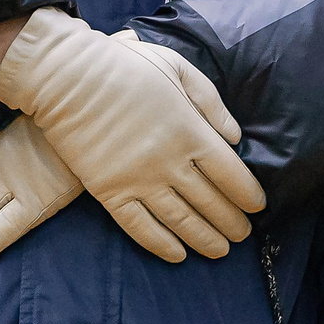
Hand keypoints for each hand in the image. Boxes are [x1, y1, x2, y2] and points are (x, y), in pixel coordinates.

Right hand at [0, 9, 264, 261]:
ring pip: (180, 221)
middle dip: (231, 222)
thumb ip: (211, 103)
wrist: (67, 78)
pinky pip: (140, 228)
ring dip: (204, 239)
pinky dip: (161, 245)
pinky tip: (178, 255)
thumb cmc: (126, 67)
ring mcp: (138, 180)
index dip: (247, 195)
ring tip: (220, 251)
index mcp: (190, 131)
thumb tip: (235, 138)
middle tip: (242, 235)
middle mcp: (169, 162)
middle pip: (210, 202)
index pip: (231, 174)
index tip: (256, 207)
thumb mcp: (179, 69)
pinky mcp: (109, 192)